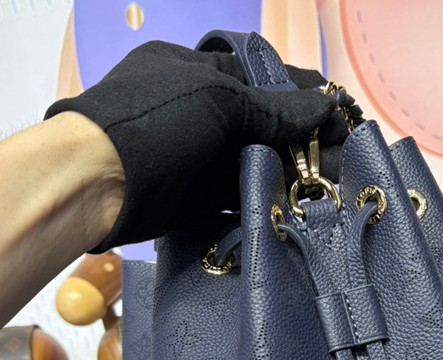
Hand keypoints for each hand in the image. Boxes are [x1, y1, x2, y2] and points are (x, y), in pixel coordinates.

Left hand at [46, 42, 351, 251]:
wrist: (98, 185)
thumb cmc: (153, 124)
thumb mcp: (215, 101)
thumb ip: (272, 109)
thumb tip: (325, 107)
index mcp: (199, 72)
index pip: (262, 78)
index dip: (302, 96)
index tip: (338, 114)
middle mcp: (202, 112)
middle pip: (264, 124)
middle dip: (304, 140)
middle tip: (344, 157)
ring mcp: (200, 155)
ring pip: (257, 162)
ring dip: (293, 174)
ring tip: (332, 185)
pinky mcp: (199, 195)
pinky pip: (242, 194)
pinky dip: (269, 199)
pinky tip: (300, 205)